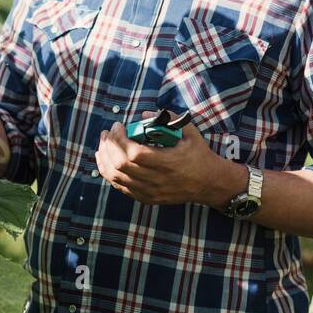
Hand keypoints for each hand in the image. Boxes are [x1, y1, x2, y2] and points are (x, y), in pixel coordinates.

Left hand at [95, 114, 241, 206]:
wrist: (209, 183)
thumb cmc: (200, 155)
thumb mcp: (191, 132)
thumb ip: (171, 119)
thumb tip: (145, 114)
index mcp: (168, 162)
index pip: (133, 153)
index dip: (119, 139)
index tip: (118, 126)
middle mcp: (157, 179)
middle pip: (121, 165)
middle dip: (108, 146)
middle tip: (106, 134)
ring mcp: (151, 192)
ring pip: (117, 178)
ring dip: (105, 160)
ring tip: (102, 146)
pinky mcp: (148, 198)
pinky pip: (122, 188)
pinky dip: (111, 174)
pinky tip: (108, 162)